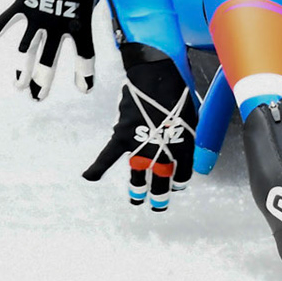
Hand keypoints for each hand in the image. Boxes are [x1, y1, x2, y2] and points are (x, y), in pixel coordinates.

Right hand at [82, 43, 196, 210]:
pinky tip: (89, 177)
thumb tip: (182, 147)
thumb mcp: (192, 115)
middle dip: (160, 194)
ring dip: (137, 189)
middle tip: (158, 206)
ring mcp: (142, 144)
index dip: (180, 181)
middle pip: (161, 179)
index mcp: (184, 146)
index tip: (177, 185)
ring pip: (139, 174)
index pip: (182, 172)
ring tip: (137, 201)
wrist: (156, 73)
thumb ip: (186, 135)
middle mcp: (163, 150)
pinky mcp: (123, 135)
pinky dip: (98, 166)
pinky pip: (108, 155)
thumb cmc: (177, 91)